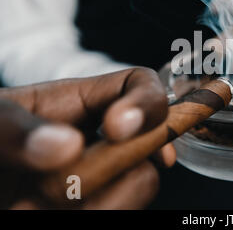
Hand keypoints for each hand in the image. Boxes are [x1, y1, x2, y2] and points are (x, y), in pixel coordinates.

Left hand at [0, 68, 174, 209]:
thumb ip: (14, 127)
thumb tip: (68, 146)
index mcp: (80, 103)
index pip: (139, 85)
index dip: (144, 103)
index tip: (116, 128)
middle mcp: (100, 140)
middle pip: (150, 143)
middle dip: (108, 164)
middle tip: (50, 184)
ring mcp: (101, 179)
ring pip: (139, 186)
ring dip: (92, 202)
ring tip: (32, 205)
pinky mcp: (96, 205)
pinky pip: (118, 210)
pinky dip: (90, 214)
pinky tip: (41, 213)